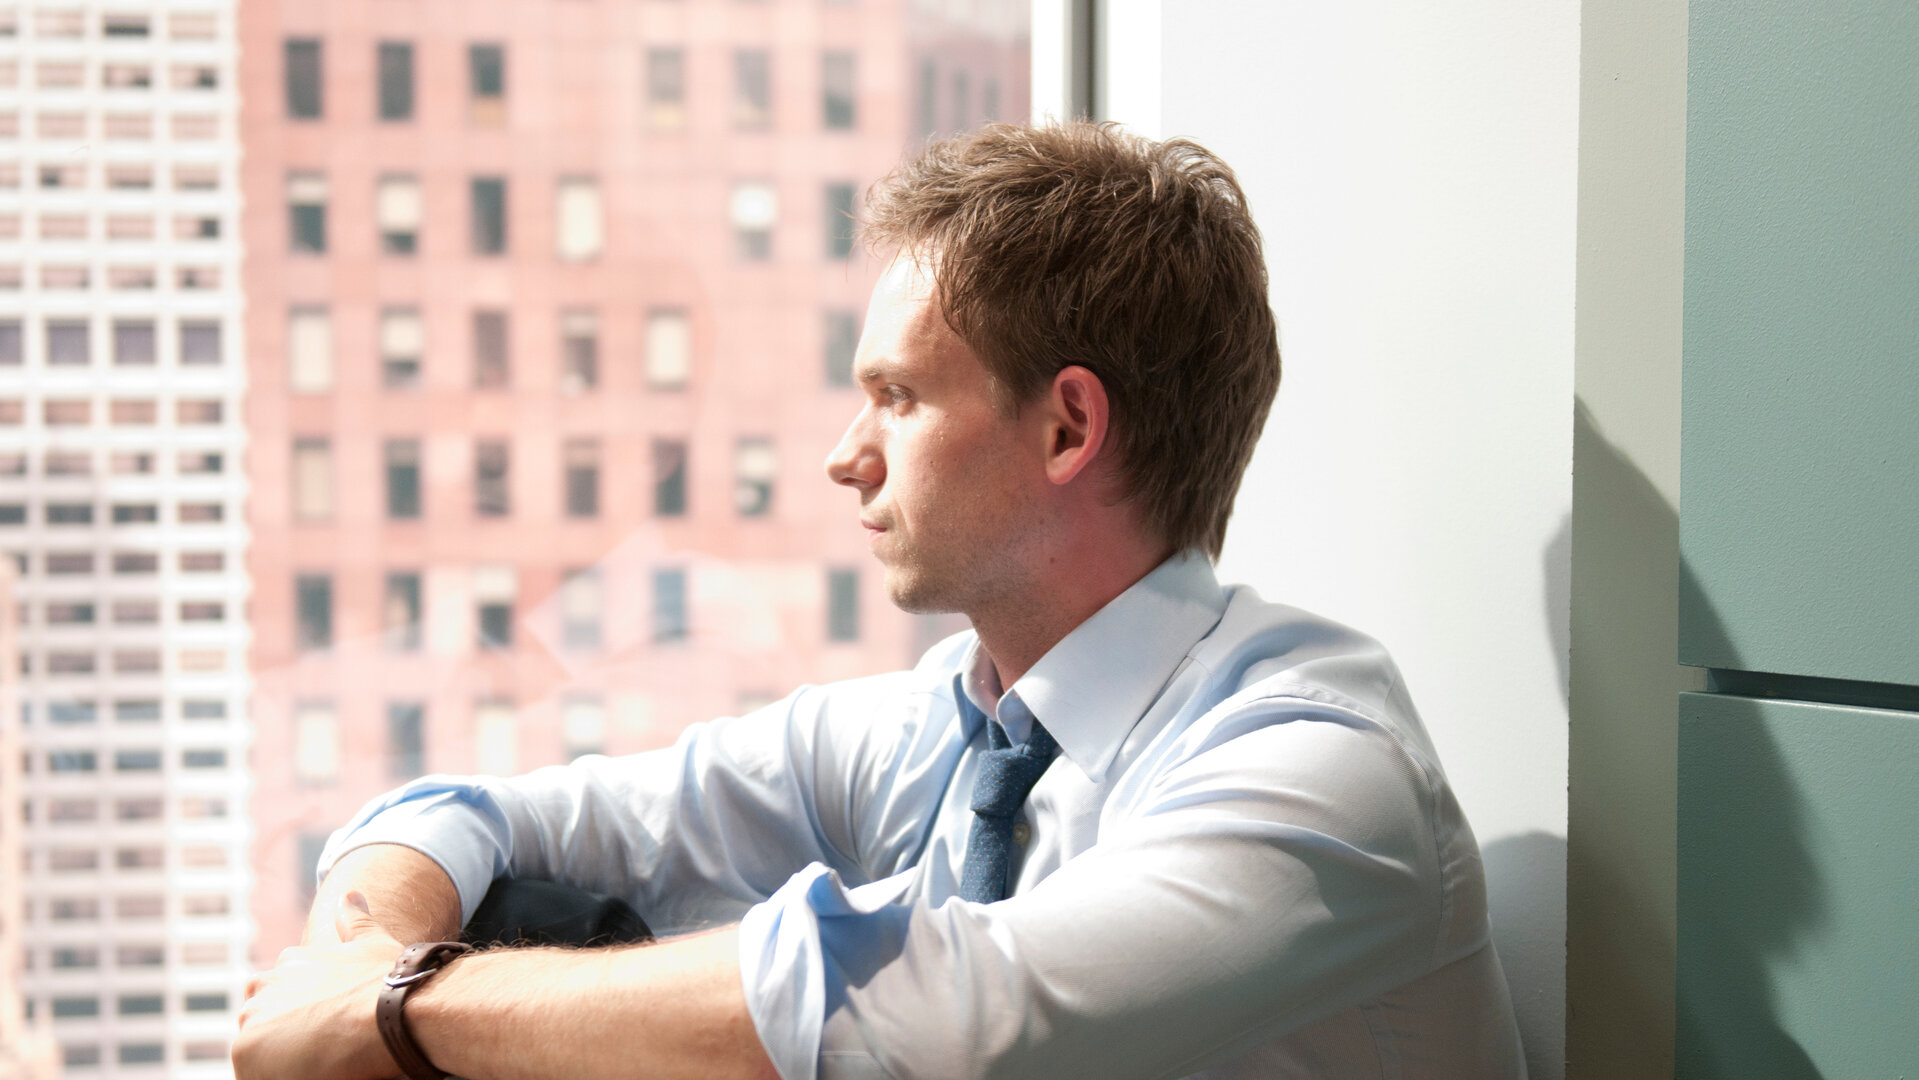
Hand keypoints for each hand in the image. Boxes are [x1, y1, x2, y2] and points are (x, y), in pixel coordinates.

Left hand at [233, 892, 409, 1079]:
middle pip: (266, 1028)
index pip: (279, 1001)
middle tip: (328, 1051)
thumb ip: (355, 920)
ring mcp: (252, 1018)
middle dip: (289, 1042)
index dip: (304, 1020)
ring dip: (285, 1063)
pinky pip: (257, 1075)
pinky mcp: (246, 1052)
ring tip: (326, 1063)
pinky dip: (281, 1078)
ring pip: (260, 1054)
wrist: (396, 1011)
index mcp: (288, 964)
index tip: (329, 1031)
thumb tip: (350, 895)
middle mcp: (263, 987)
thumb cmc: (393, 982)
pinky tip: (318, 1072)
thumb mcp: (373, 943)